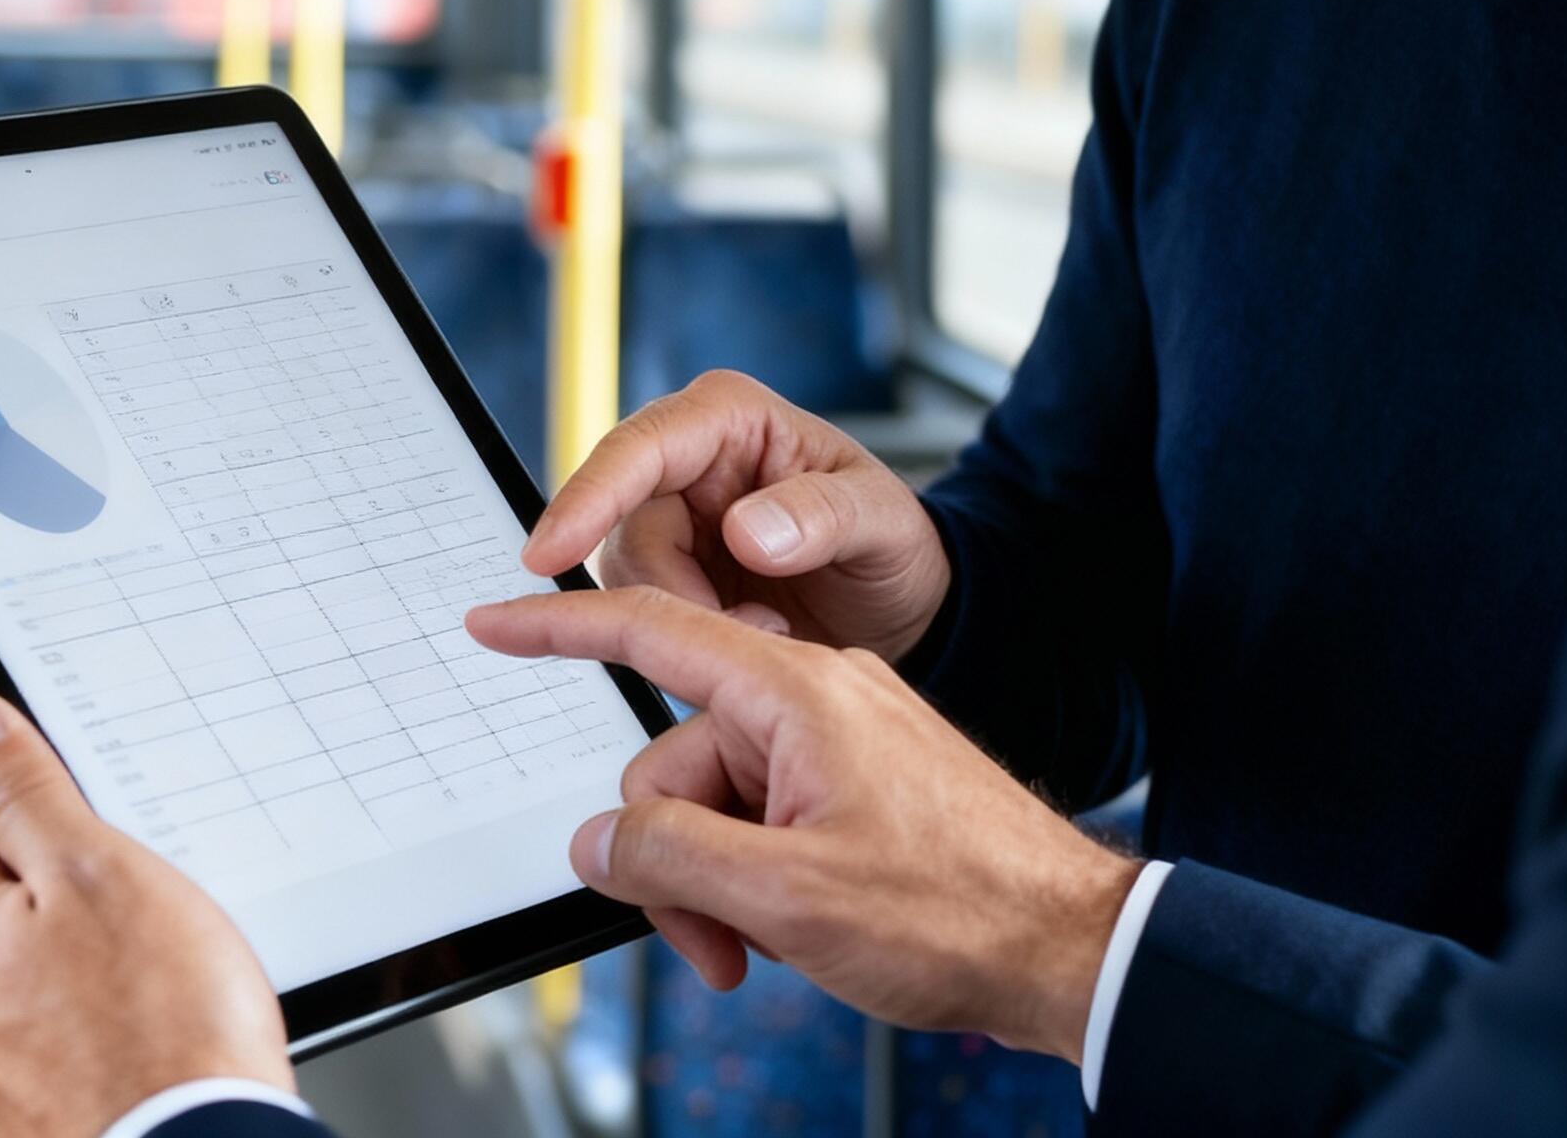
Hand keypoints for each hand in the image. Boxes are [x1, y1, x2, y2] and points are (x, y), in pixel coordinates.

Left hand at [0, 691, 292, 1137]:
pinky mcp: (13, 1114)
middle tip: (139, 915)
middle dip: (68, 890)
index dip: (48, 810)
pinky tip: (141, 1032)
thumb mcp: (97, 869)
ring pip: (28, 965)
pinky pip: (49, 1033)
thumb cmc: (159, 1034)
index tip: (101, 839)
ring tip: (149, 984)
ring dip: (81, 962)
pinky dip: (90, 1026)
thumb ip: (17, 786)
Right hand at [465, 587, 1137, 1059]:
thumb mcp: (790, 895)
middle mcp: (816, 698)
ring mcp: (842, 739)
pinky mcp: (860, 782)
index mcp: (797, 692)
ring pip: (718, 799)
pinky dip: (759, 876)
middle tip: (710, 943)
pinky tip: (797, 929)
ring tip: (765, 948)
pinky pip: (767, 814)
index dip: (558, 627)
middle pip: (676, 758)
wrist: (1073, 948)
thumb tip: (599, 839)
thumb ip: (671, 856)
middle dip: (670, 856)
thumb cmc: (959, 913)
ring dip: (718, 883)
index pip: (652, 632)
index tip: (493, 618)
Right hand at [521, 369, 950, 661]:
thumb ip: (821, 517)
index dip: (587, 497)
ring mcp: (676, 516)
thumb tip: (744, 531)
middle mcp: (690, 459)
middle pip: (621, 523)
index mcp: (732, 418)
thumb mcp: (882, 522)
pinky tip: (749, 635)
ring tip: (769, 627)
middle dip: (670, 589)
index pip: (637, 448)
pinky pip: (642, 606)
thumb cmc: (893, 542)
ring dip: (684, 617)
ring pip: (626, 573)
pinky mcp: (673, 570)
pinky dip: (685, 636)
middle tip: (749, 625)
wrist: (900, 602)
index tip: (550, 554)